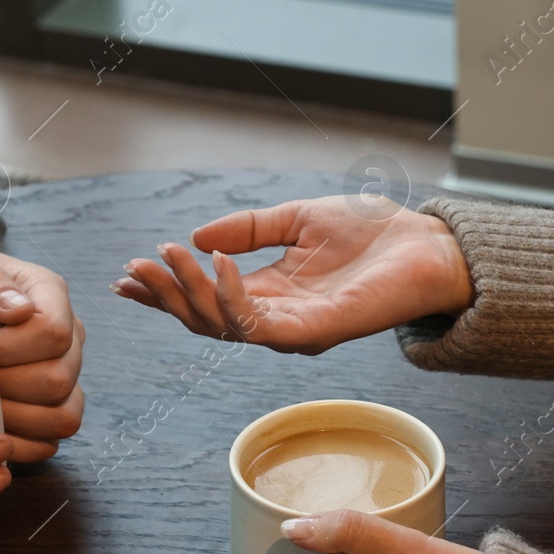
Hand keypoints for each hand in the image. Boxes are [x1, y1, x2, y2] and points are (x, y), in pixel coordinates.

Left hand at [0, 249, 84, 461]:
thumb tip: (21, 310)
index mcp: (49, 295)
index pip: (53, 333)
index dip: (10, 349)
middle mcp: (68, 337)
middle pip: (59, 379)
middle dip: (5, 385)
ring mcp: (64, 375)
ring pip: (63, 416)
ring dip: (14, 417)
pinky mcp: (51, 408)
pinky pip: (52, 440)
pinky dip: (19, 443)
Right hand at [110, 195, 473, 353]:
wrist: (427, 246)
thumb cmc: (373, 234)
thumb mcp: (296, 219)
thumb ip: (248, 230)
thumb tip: (196, 238)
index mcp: (269, 294)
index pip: (205, 301)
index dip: (164, 292)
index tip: (126, 276)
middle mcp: (275, 319)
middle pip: (203, 320)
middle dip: (165, 295)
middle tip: (135, 268)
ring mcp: (293, 331)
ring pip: (222, 326)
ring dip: (189, 293)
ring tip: (168, 256)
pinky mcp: (313, 334)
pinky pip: (258, 324)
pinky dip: (232, 295)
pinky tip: (217, 263)